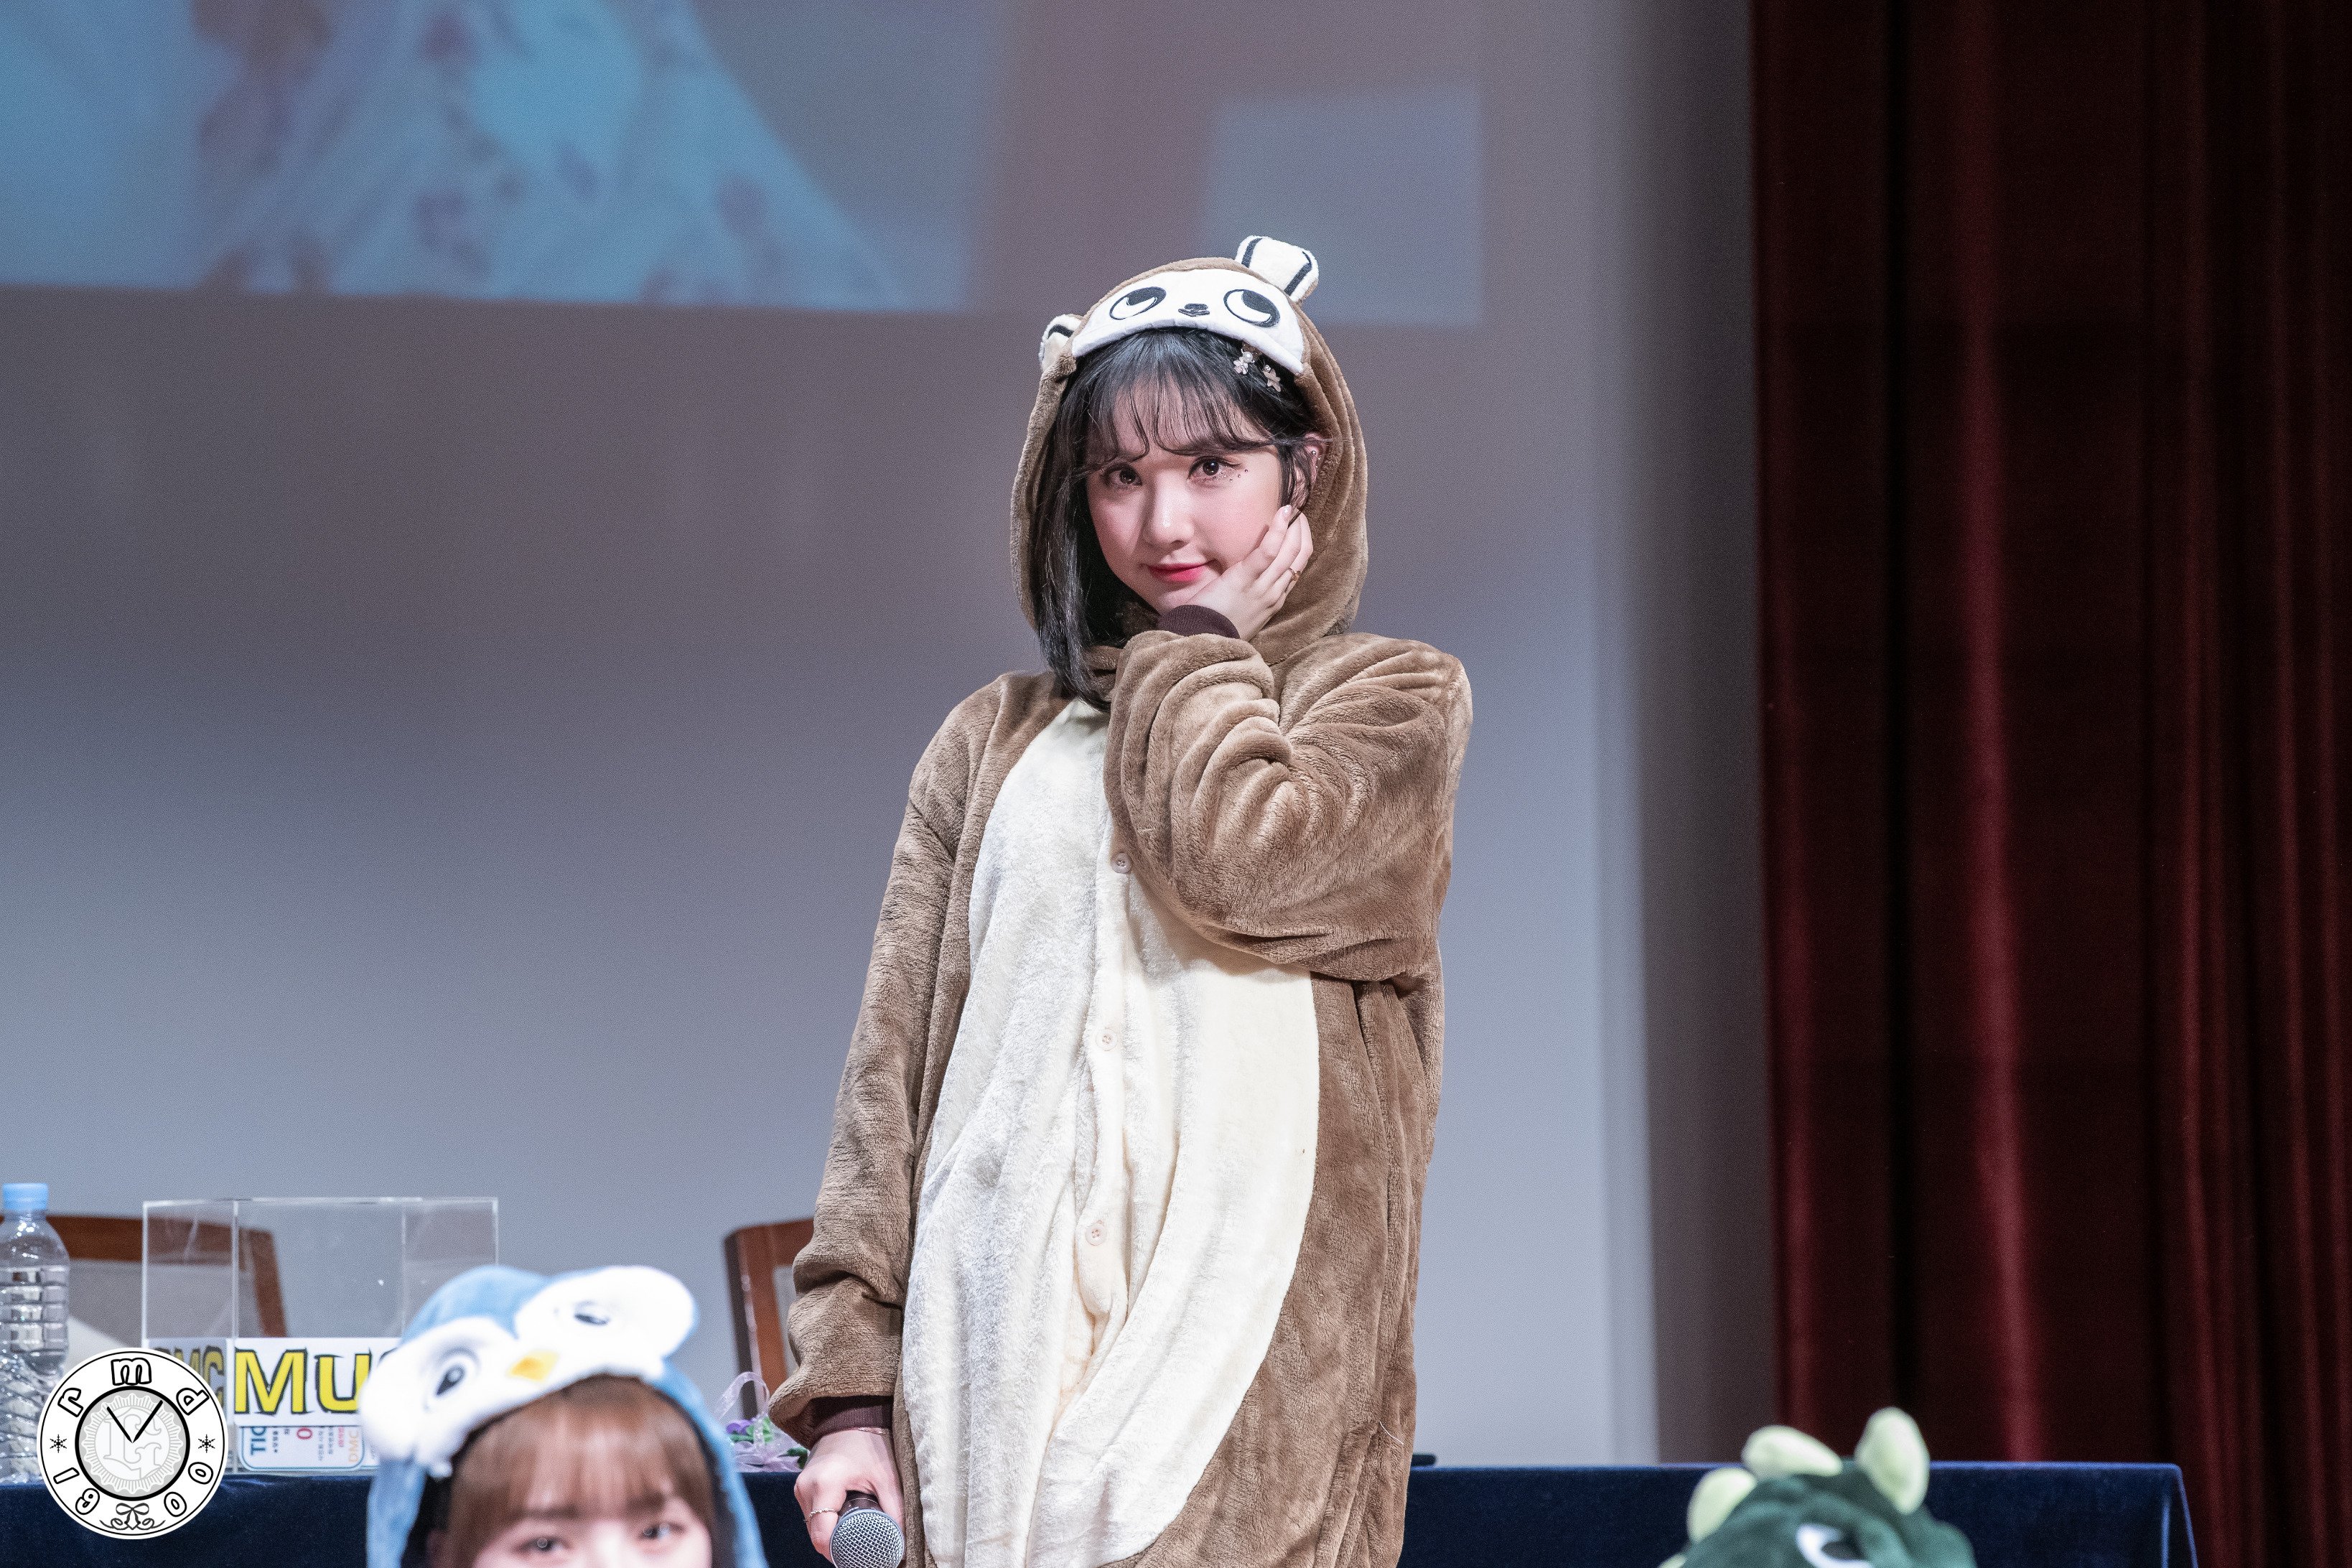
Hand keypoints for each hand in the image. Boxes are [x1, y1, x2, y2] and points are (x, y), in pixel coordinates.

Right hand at [795, 1427, 901, 1562]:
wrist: (849, 1419)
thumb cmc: (868, 1444)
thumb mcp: (886, 1477)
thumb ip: (894, 1509)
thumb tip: (901, 1540)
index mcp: (824, 1486)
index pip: (822, 1536)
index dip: (838, 1551)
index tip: (858, 1555)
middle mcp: (805, 1489)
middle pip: (816, 1534)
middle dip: (837, 1545)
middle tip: (861, 1550)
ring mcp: (800, 1488)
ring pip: (813, 1526)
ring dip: (831, 1534)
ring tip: (854, 1537)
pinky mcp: (802, 1488)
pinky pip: (812, 1515)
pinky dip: (826, 1523)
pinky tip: (843, 1524)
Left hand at [1182, 505, 1312, 641]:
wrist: (1201, 641)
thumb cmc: (1215, 627)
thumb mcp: (1240, 613)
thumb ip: (1249, 594)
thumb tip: (1246, 576)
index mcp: (1274, 601)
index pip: (1296, 569)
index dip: (1301, 545)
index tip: (1298, 527)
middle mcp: (1274, 594)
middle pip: (1299, 557)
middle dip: (1302, 531)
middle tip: (1299, 511)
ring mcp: (1262, 587)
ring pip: (1290, 552)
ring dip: (1294, 526)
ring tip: (1292, 507)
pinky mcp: (1245, 579)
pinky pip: (1268, 552)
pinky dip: (1278, 530)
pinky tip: (1282, 512)